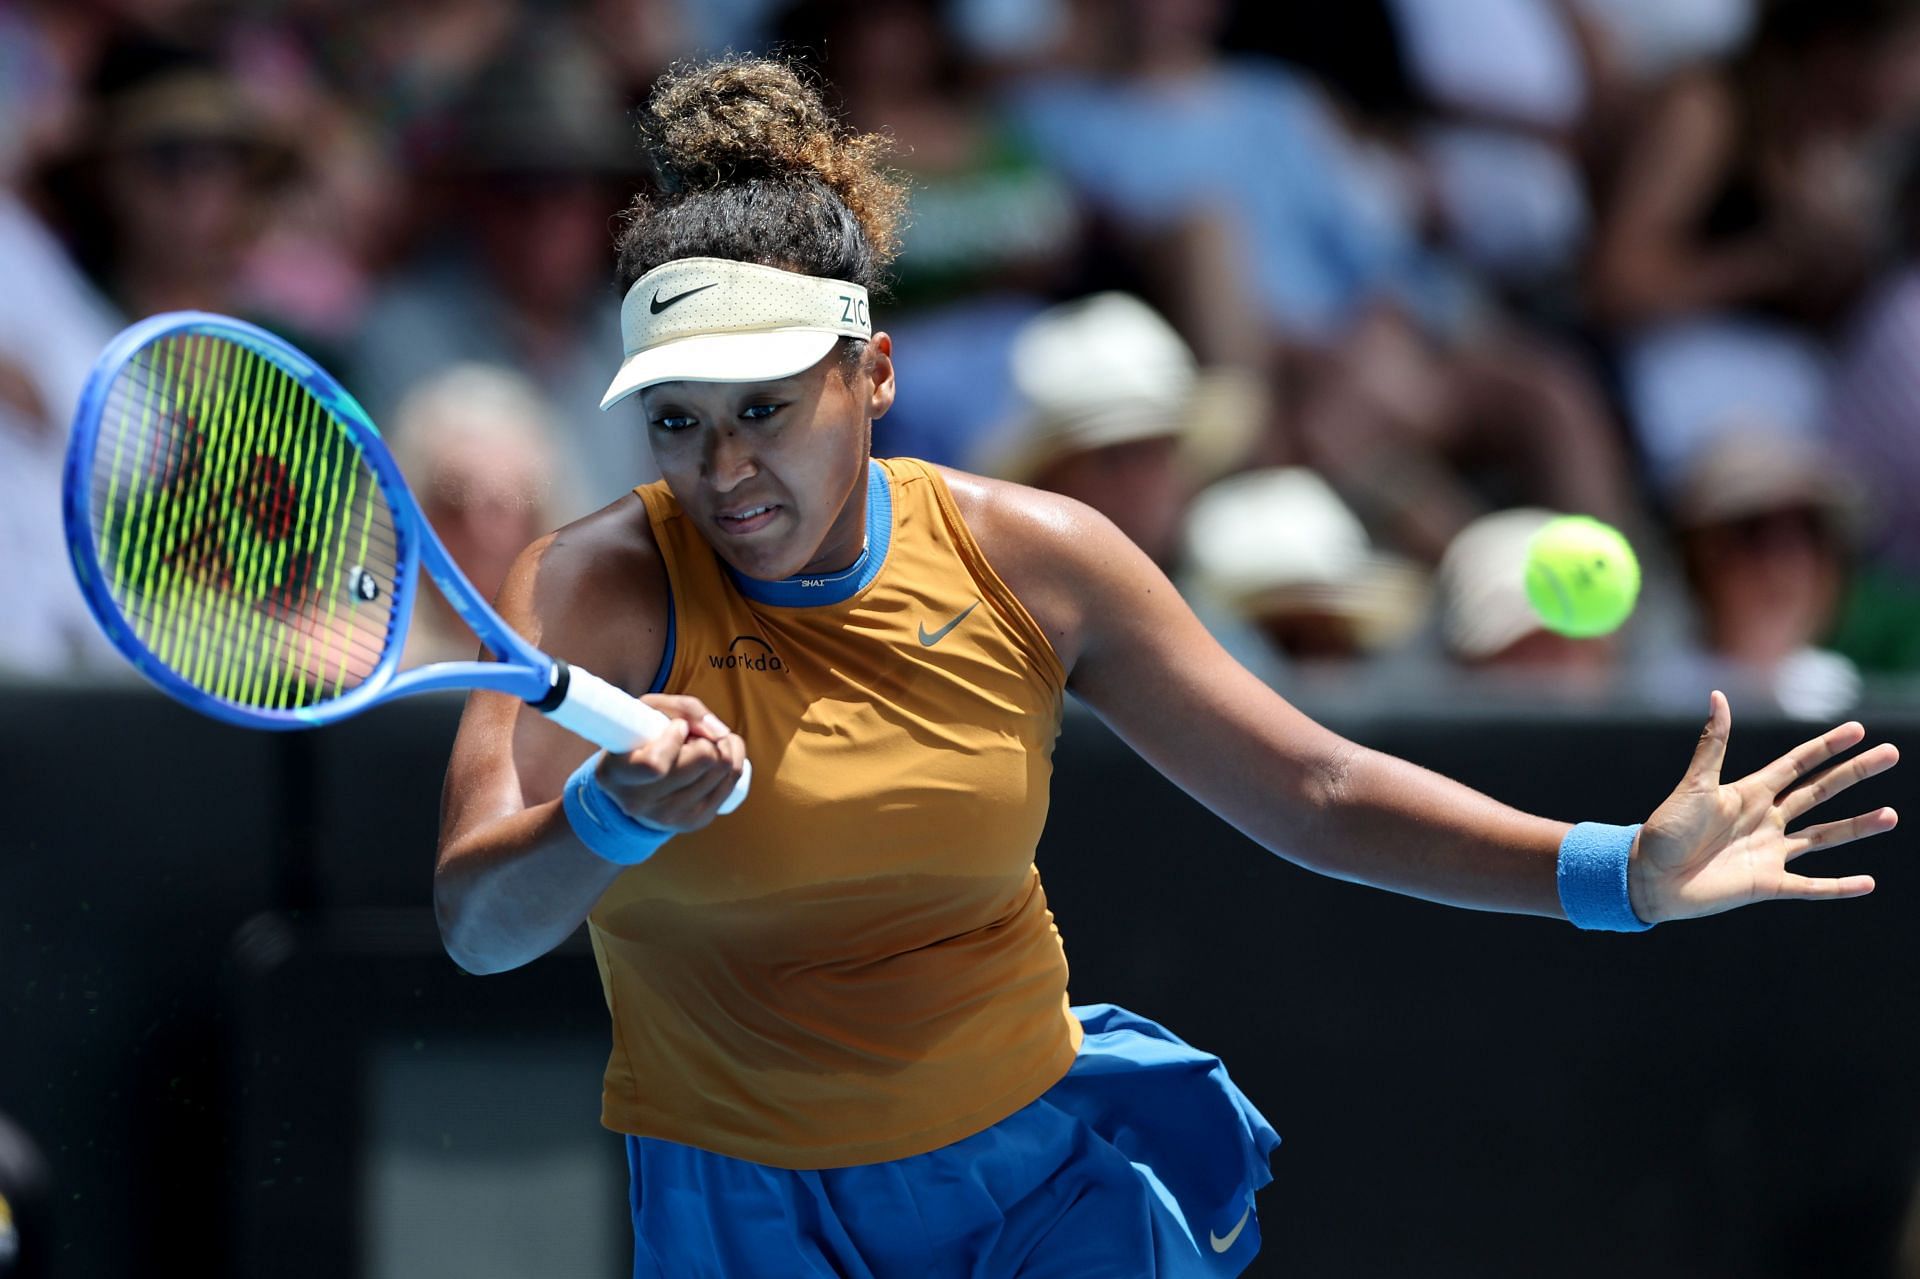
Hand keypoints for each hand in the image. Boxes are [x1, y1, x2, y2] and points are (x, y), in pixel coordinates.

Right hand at [594, 694, 745, 832]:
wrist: (634, 785)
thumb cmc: (640, 739)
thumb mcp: (648, 711)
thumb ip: (684, 709)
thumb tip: (720, 733)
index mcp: (618, 775)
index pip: (655, 765)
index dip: (674, 739)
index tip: (676, 728)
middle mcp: (642, 803)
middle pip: (704, 759)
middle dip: (704, 738)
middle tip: (691, 737)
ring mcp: (671, 816)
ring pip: (725, 767)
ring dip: (721, 746)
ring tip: (700, 745)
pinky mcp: (697, 821)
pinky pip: (734, 779)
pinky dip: (733, 757)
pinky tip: (716, 754)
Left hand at [1630, 692, 1897, 923]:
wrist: (1646, 877)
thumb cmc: (1665, 829)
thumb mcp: (1694, 785)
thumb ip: (1713, 744)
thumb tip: (1718, 695)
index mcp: (1750, 793)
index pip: (1798, 764)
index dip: (1827, 747)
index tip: (1858, 729)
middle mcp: (1766, 820)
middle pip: (1820, 792)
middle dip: (1854, 774)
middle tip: (1892, 754)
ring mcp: (1769, 852)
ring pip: (1824, 837)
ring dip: (1857, 827)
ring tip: (1892, 816)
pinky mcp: (1766, 884)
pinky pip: (1811, 887)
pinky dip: (1838, 886)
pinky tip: (1867, 883)